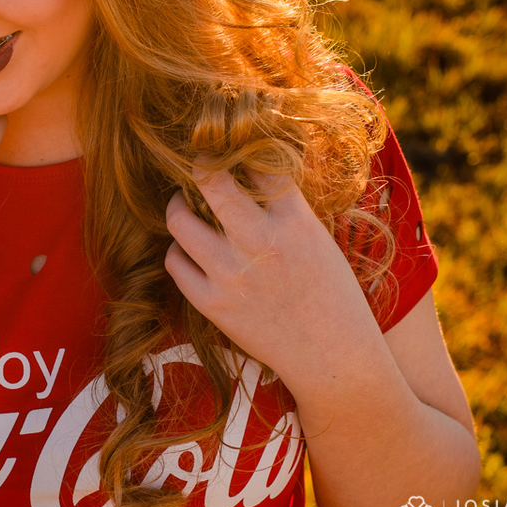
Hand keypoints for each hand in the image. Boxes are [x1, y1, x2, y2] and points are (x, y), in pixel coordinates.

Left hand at [163, 164, 377, 387]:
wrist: (332, 357)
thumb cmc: (332, 296)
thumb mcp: (319, 240)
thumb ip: (285, 209)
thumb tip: (248, 174)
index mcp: (294, 222)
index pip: (259, 165)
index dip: (242, 153)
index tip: (232, 150)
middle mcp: (260, 242)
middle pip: (212, 181)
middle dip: (200, 165)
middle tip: (199, 165)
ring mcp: (231, 274)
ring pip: (179, 220)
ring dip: (178, 206)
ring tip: (185, 206)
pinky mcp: (212, 303)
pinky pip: (175, 261)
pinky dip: (178, 250)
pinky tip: (189, 250)